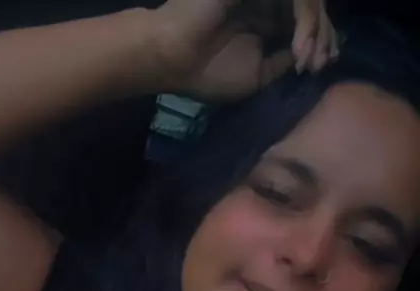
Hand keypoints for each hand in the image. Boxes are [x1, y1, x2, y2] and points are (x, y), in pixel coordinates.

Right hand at [152, 0, 337, 100]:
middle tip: (319, 63)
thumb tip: (316, 54)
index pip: (307, 21)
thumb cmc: (209, 71)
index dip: (323, 40)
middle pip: (314, 7)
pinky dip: (303, 20)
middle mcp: (268, 0)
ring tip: (308, 59)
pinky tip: (299, 47)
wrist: (174, 59)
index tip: (321, 66)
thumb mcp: (259, 75)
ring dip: (315, 30)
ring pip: (308, 0)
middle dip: (324, 36)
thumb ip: (286, 60)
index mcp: (267, 19)